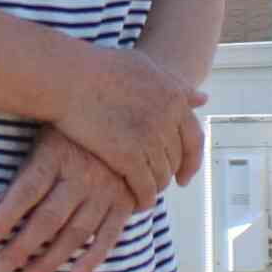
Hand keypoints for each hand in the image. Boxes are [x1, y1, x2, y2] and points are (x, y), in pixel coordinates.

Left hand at [0, 133, 141, 271]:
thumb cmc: (74, 130)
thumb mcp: (46, 137)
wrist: (128, 121)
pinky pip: (110, 235)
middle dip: (21, 248)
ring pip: (75, 233)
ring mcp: (106, 190)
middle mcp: (82, 175)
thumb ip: (27, 169)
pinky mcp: (126, 201)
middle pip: (48, 219)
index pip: (26, 190)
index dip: (5, 216)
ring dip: (50, 260)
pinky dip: (94, 257)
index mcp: (57, 155)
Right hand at [53, 44, 203, 203]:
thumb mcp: (144, 67)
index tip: (184, 176)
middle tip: (157, 187)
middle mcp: (167, 118)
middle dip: (169, 176)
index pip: (194, 137)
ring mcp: (149, 138)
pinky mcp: (128, 156)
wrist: (68, 78)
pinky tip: (135, 204)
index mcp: (173, 97)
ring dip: (154, 189)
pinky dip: (143, 199)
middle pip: (177, 159)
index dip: (191, 161)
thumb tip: (203, 98)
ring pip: (162, 176)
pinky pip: (145, 187)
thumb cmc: (98, 68)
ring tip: (142, 195)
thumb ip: (174, 84)